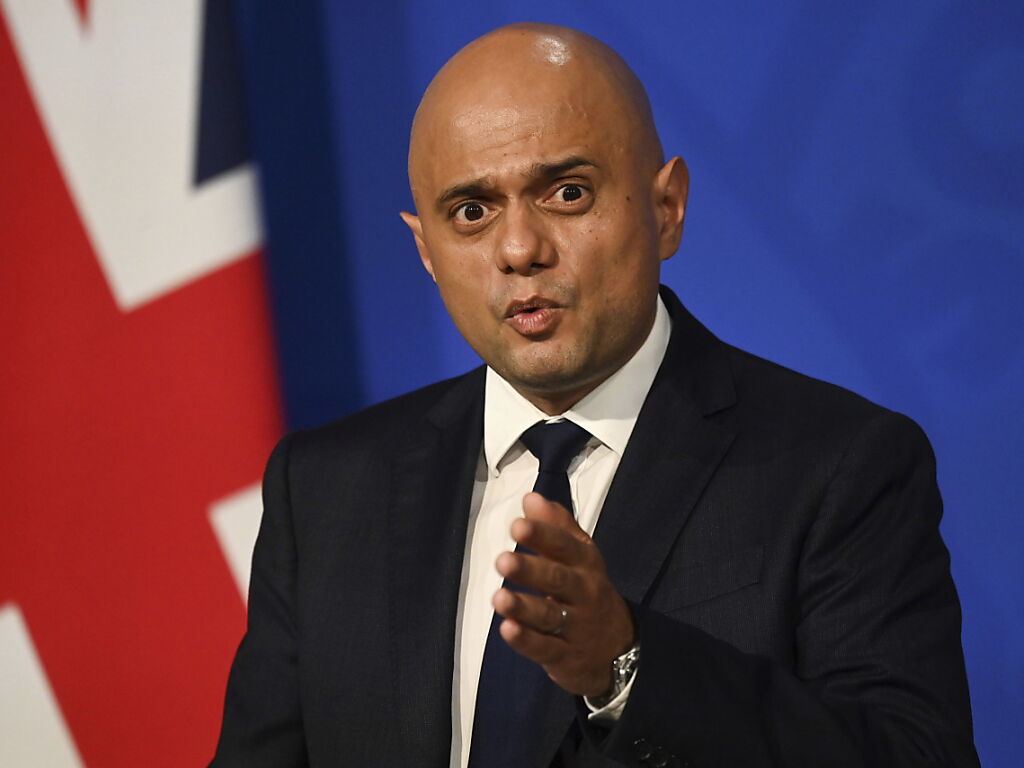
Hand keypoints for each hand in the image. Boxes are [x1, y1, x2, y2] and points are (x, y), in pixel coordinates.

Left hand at [492, 492, 635, 697]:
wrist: (620, 651)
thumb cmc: (588, 592)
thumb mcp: (580, 558)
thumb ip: (556, 527)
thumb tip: (531, 498)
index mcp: (586, 565)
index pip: (566, 547)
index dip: (543, 536)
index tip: (517, 525)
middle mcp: (584, 594)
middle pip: (558, 580)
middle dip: (531, 570)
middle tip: (502, 561)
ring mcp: (576, 627)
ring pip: (549, 616)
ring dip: (524, 607)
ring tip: (499, 597)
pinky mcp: (565, 657)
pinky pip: (545, 648)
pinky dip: (526, 641)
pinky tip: (507, 630)